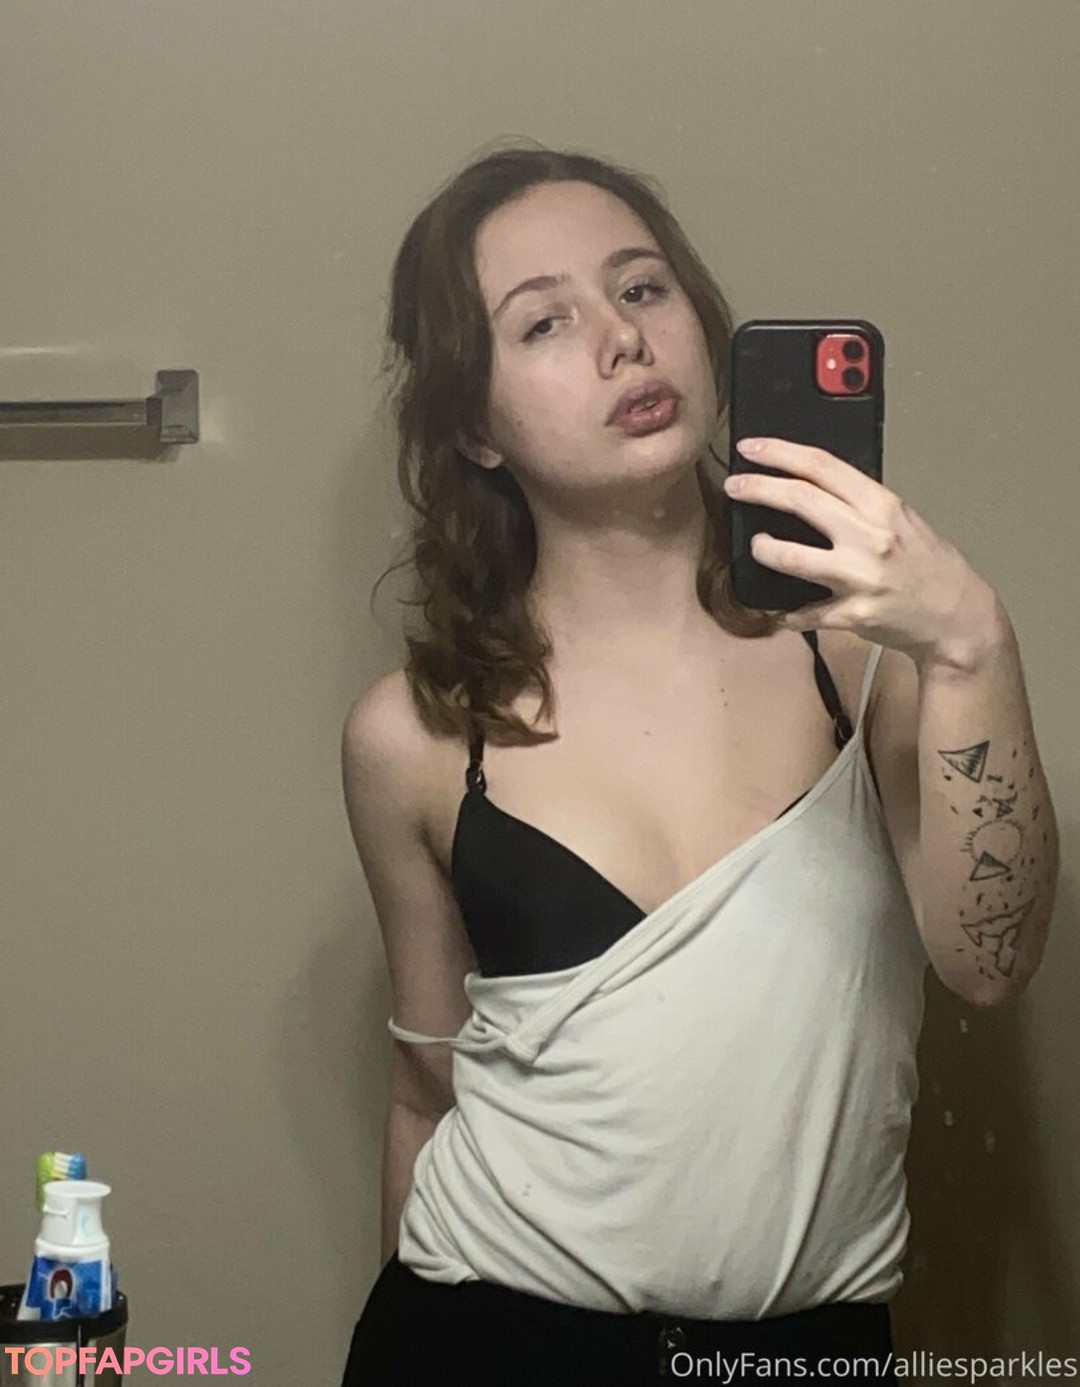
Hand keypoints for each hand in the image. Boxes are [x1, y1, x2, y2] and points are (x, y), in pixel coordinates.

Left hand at [724, 437, 1003, 669]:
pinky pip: (806, 612)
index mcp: (881, 505)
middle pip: (800, 500)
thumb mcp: (902, 519)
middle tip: (735, 486)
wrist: (959, 615)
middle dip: (757, 489)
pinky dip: (788, 612)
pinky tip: (781, 610)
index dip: (779, 453)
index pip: (821, 466)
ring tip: (758, 546)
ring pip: (792, 557)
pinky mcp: (855, 614)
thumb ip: (860, 504)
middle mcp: (870, 536)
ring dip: (764, 549)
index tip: (751, 449)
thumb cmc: (929, 566)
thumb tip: (813, 487)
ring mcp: (861, 576)